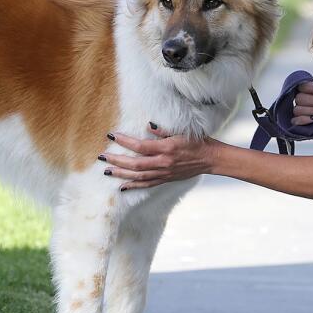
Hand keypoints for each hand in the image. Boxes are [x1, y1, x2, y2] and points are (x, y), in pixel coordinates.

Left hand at [100, 124, 215, 190]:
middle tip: (102, 156)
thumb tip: (147, 126)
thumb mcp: (181, 132)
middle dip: (117, 160)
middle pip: (135, 163)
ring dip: (121, 173)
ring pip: (138, 176)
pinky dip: (133, 186)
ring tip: (107, 170)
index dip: (125, 141)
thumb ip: (162, 131)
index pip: (140, 146)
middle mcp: (163, 163)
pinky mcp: (166, 179)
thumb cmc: (197, 142)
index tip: (112, 136)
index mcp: (166, 149)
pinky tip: (122, 186)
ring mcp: (164, 173)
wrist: (210, 159)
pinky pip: (147, 185)